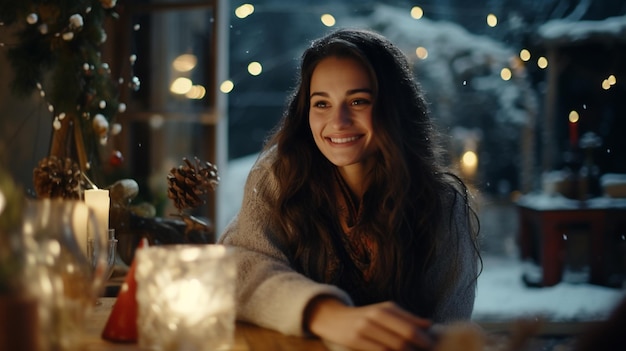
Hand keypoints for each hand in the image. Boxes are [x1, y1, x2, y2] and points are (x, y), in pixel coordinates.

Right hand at [306, 297, 433, 350]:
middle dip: (419, 349)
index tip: (433, 348)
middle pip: (405, 336)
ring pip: (393, 346)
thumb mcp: (384, 312)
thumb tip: (430, 324)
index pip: (412, 326)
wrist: (333, 317)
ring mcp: (364, 327)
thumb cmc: (364, 317)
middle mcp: (376, 315)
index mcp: (386, 308)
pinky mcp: (355, 340)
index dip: (425, 340)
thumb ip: (406, 318)